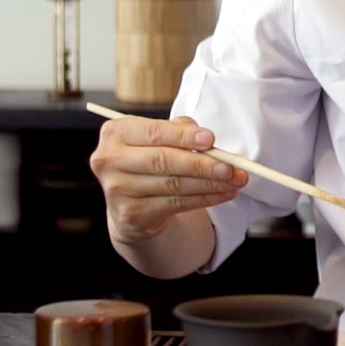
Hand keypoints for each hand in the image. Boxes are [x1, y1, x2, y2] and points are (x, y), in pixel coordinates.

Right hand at [89, 115, 247, 245]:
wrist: (129, 200)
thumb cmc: (148, 159)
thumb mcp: (157, 138)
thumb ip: (177, 130)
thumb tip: (206, 139)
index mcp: (115, 133)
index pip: (154, 132)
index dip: (184, 136)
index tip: (211, 139)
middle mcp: (109, 160)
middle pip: (163, 161)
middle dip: (202, 164)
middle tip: (231, 167)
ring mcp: (117, 190)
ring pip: (173, 185)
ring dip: (210, 184)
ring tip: (235, 180)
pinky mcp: (130, 214)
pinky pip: (175, 204)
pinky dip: (204, 199)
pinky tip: (222, 194)